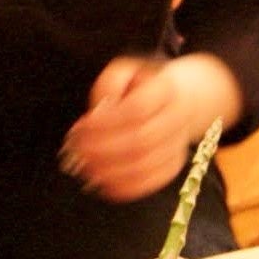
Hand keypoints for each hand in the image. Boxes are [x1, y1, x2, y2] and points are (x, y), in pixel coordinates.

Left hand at [62, 56, 223, 202]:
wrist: (182, 101)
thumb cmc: (144, 86)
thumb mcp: (125, 72)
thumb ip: (109, 84)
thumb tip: (100, 111)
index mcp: (165, 90)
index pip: (137, 109)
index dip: (107, 122)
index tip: (82, 125)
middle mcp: (177, 120)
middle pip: (140, 140)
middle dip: (103, 149)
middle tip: (77, 149)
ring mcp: (177, 146)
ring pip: (144, 165)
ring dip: (109, 170)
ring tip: (85, 166)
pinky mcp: (173, 166)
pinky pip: (150, 183)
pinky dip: (124, 187)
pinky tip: (102, 182)